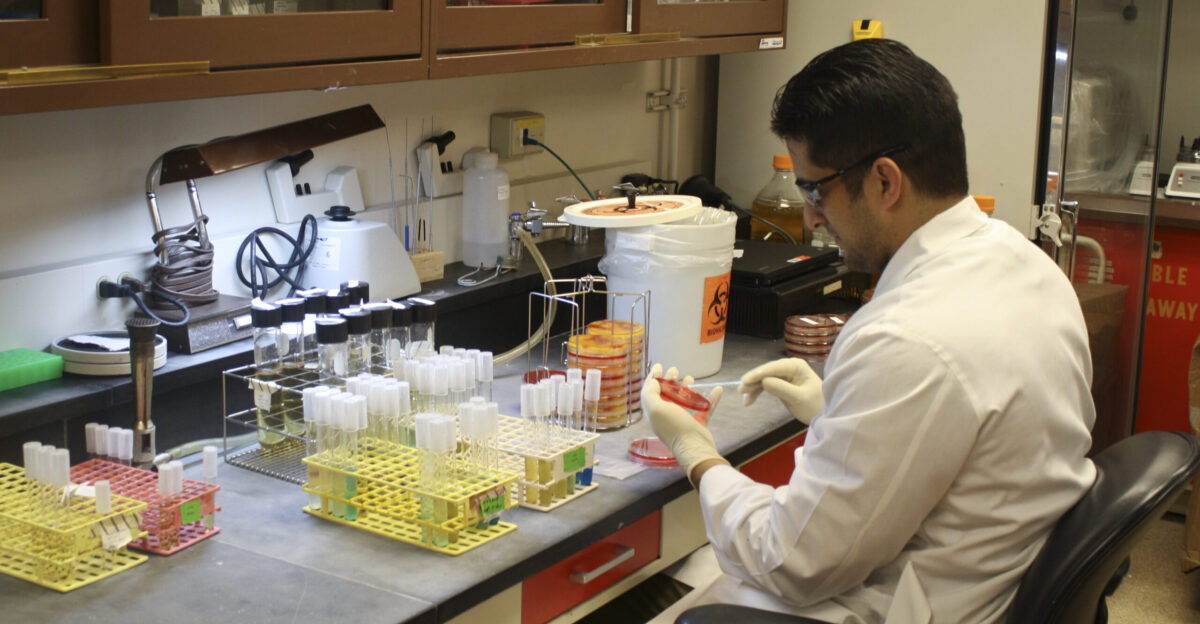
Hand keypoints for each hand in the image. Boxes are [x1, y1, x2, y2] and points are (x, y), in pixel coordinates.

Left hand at [641, 364, 729, 484]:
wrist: (695, 448)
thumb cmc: (674, 428)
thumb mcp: (656, 409)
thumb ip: (650, 394)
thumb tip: (652, 382)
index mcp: (654, 412)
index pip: (650, 392)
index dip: (653, 378)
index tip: (658, 366)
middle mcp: (667, 416)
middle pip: (667, 394)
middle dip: (670, 380)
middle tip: (675, 370)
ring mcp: (682, 420)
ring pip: (684, 400)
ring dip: (687, 388)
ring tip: (690, 379)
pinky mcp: (697, 424)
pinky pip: (704, 408)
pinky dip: (710, 398)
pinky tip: (716, 390)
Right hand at [738, 358, 822, 424]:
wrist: (823, 415)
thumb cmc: (815, 405)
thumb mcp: (799, 398)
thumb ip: (782, 389)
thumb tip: (764, 381)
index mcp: (796, 366)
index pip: (774, 368)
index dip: (759, 373)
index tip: (746, 380)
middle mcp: (789, 367)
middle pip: (767, 372)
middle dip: (753, 381)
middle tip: (740, 390)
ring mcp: (784, 376)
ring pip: (763, 379)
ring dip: (753, 388)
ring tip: (744, 398)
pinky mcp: (780, 384)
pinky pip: (765, 386)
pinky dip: (757, 392)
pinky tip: (748, 401)